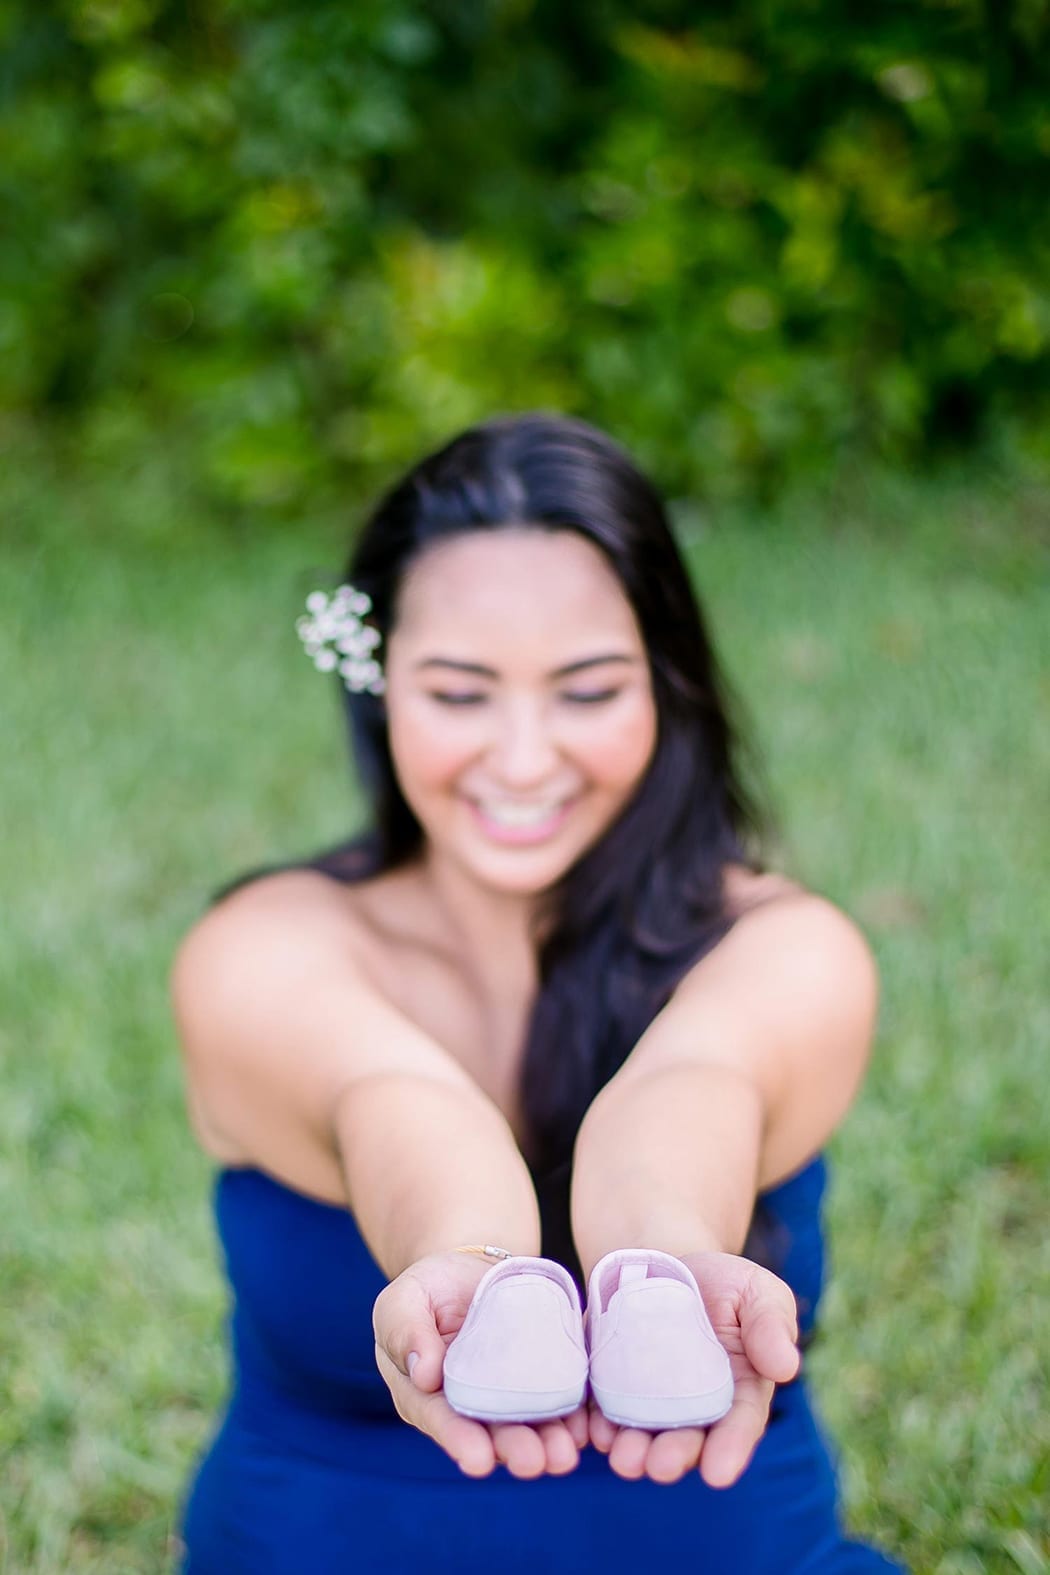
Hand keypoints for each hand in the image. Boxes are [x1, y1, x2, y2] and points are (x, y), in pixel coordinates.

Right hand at [374, 1250, 588, 1479]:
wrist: (470, 1269)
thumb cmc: (428, 1288)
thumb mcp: (404, 1299)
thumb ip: (404, 1330)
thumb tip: (423, 1375)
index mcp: (427, 1396)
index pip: (441, 1420)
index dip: (459, 1440)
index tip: (478, 1460)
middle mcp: (470, 1405)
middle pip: (491, 1432)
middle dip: (513, 1449)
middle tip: (532, 1462)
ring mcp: (509, 1395)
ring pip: (529, 1424)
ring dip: (548, 1442)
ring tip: (564, 1455)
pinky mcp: (542, 1376)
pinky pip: (560, 1397)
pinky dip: (574, 1415)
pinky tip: (585, 1426)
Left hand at [588, 1251, 799, 1488]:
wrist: (664, 1264)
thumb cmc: (723, 1283)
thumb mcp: (756, 1290)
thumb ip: (771, 1324)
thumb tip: (786, 1366)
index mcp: (740, 1392)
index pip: (740, 1425)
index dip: (731, 1449)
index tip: (719, 1473)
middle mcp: (695, 1409)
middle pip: (688, 1440)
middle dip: (674, 1456)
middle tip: (659, 1467)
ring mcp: (650, 1402)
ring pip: (643, 1434)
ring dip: (632, 1450)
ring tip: (622, 1457)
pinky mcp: (612, 1386)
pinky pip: (602, 1410)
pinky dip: (595, 1425)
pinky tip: (589, 1430)